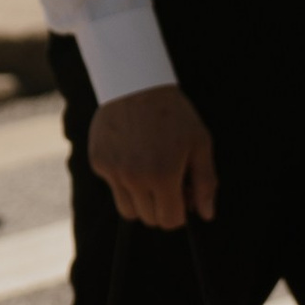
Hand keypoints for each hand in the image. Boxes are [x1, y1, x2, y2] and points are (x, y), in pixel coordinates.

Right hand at [87, 83, 217, 228]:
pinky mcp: (99, 163)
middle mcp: (135, 178)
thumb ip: (205, 182)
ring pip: (128, 210)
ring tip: (149, 171)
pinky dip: (124, 180)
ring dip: (141, 200)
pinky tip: (132, 154)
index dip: (180, 212)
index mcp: (164, 175)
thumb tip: (206, 214)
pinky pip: (113, 187)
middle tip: (168, 181)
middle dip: (161, 206)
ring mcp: (113, 172)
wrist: (135, 83)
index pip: (170, 221)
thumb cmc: (173, 113)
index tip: (182, 195)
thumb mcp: (200, 143)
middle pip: (149, 219)